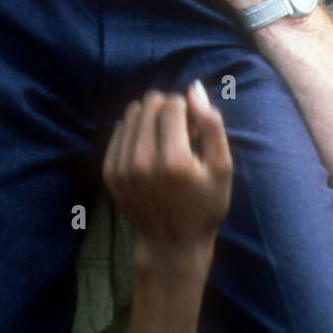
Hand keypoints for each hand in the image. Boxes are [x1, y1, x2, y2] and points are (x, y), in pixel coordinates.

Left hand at [103, 82, 232, 258]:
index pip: (172, 105)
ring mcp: (121, 168)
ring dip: (150, 117)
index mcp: (174, 163)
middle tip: (180, 132)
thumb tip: (193, 88)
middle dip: (167, 108)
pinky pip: (119, 129)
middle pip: (149, 104)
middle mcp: (142, 163)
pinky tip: (149, 149)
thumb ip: (211, 125)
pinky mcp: (109, 172)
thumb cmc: (204, 205)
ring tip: (164, 140)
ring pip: (132, 113)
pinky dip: (135, 131)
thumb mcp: (222, 169)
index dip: (187, 108)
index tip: (194, 129)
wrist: (171, 245)